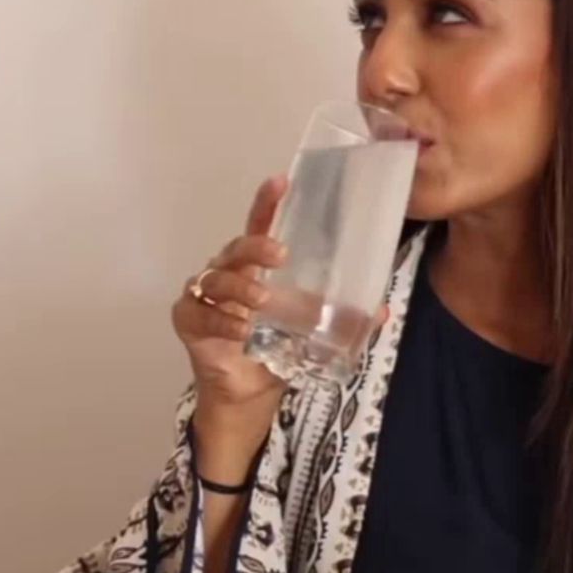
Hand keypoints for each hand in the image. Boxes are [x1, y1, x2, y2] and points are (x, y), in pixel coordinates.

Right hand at [171, 177, 390, 413]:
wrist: (250, 391)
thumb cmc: (277, 347)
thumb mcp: (313, 330)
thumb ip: (343, 318)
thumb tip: (383, 312)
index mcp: (256, 265)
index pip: (260, 225)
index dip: (268, 202)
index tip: (281, 181)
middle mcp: (228, 272)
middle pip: (236, 247)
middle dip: (257, 246)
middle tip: (281, 255)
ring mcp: (204, 295)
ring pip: (216, 278)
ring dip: (241, 288)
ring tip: (263, 301)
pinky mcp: (189, 320)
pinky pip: (199, 313)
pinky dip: (222, 320)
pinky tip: (241, 329)